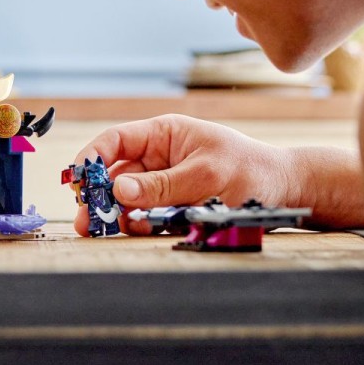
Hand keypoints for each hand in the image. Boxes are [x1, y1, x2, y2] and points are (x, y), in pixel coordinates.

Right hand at [71, 115, 293, 235]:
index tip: (77, 181)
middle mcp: (158, 156)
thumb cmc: (251, 171)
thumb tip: (118, 190)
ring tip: (104, 230)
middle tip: (86, 220)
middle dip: (97, 194)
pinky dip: (137, 223)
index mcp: (163, 134)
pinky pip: (145, 214)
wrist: (286, 192)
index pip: (115, 140)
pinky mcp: (172, 205)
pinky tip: (134, 230)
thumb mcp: (205, 175)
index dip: (91, 158)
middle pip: (114, 173)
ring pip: (126, 197)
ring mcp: (164, 182)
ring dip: (114, 213)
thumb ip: (162, 185)